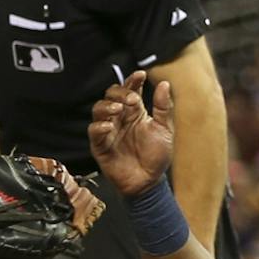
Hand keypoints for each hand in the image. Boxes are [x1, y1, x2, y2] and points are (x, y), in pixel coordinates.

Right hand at [87, 71, 173, 197]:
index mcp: (135, 112)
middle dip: (119, 92)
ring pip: (98, 109)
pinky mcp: (100, 146)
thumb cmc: (156, 156)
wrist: (149, 182)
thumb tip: (165, 83)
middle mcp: (120, 118)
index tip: (140, 75)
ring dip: (107, 105)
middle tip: (131, 98)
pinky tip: (110, 126)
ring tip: (119, 109)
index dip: (132, 80)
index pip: (130, 90)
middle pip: (110, 95)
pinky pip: (94, 132)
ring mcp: (109, 131)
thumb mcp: (164, 129)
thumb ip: (163, 107)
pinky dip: (100, 126)